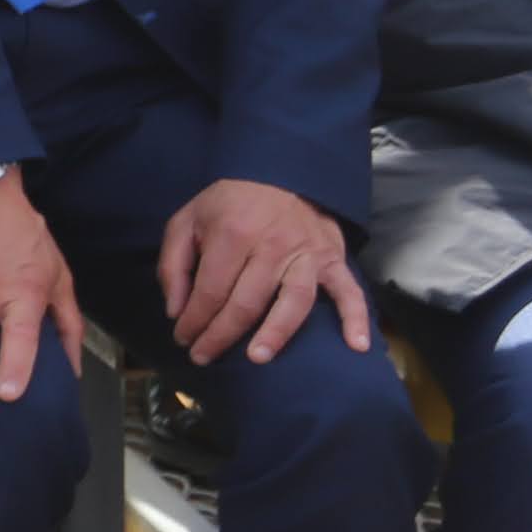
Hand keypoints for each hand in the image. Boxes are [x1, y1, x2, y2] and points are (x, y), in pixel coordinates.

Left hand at [158, 176, 368, 368]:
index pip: (210, 291)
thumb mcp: (186, 221)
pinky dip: (356, 318)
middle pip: (247, 302)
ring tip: (258, 358)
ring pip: (293, 301)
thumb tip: (176, 311)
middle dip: (221, 335)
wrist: (280, 173)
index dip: (194, 321)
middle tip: (204, 357)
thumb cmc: (228, 204)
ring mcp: (307, 254)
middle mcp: (272, 246)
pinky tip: (357, 345)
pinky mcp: (333, 258)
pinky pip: (349, 291)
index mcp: (232, 235)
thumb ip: (174, 265)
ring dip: (276, 333)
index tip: (184, 339)